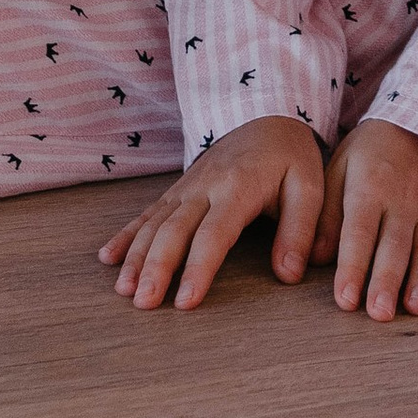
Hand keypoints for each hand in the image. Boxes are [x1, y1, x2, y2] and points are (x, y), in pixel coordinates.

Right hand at [99, 115, 323, 310]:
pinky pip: (147, 212)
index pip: (214, 232)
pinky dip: (126, 235)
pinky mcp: (177, 190)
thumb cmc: (290, 156)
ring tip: (124, 290)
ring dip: (136, 256)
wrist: (265, 113)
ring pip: (154, 223)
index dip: (198, 267)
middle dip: (156, 267)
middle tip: (144, 303)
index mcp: (238, 186)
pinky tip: (108, 258)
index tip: (185, 302)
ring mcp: (186, 187)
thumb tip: (288, 275)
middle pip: (175, 230)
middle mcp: (204, 186)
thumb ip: (299, 229)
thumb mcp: (309, 186)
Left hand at [317, 120, 417, 320]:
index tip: (345, 300)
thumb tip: (314, 259)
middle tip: (379, 314)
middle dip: (386, 282)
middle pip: (393, 247)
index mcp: (368, 190)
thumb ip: (327, 215)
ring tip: (416, 309)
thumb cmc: (372, 151)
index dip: (352, 268)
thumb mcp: (340, 168)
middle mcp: (402, 202)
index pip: (358, 234)